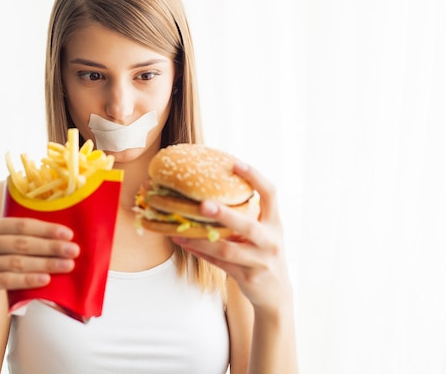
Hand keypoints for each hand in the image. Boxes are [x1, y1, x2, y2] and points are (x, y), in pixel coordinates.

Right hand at [0, 217, 79, 312]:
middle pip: (21, 243)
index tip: (69, 234)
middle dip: (51, 246)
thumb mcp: (4, 247)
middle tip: (73, 251)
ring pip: (16, 262)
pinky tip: (46, 279)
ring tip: (67, 265)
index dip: (46, 229)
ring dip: (45, 263)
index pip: (21, 225)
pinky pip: (7, 280)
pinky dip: (28, 279)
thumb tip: (63, 236)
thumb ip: (22, 238)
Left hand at [173, 160, 291, 311]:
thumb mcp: (262, 233)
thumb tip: (211, 192)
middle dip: (225, 215)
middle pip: (248, 226)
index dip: (255, 178)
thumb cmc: (262, 254)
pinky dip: (201, 252)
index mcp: (274, 223)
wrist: (276, 293)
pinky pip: (220, 264)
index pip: (271, 194)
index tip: (236, 164)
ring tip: (180, 230)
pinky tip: (185, 243)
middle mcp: (271, 241)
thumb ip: (245, 216)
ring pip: (228, 250)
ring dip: (202, 240)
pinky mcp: (248, 277)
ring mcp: (261, 261)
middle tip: (204, 204)